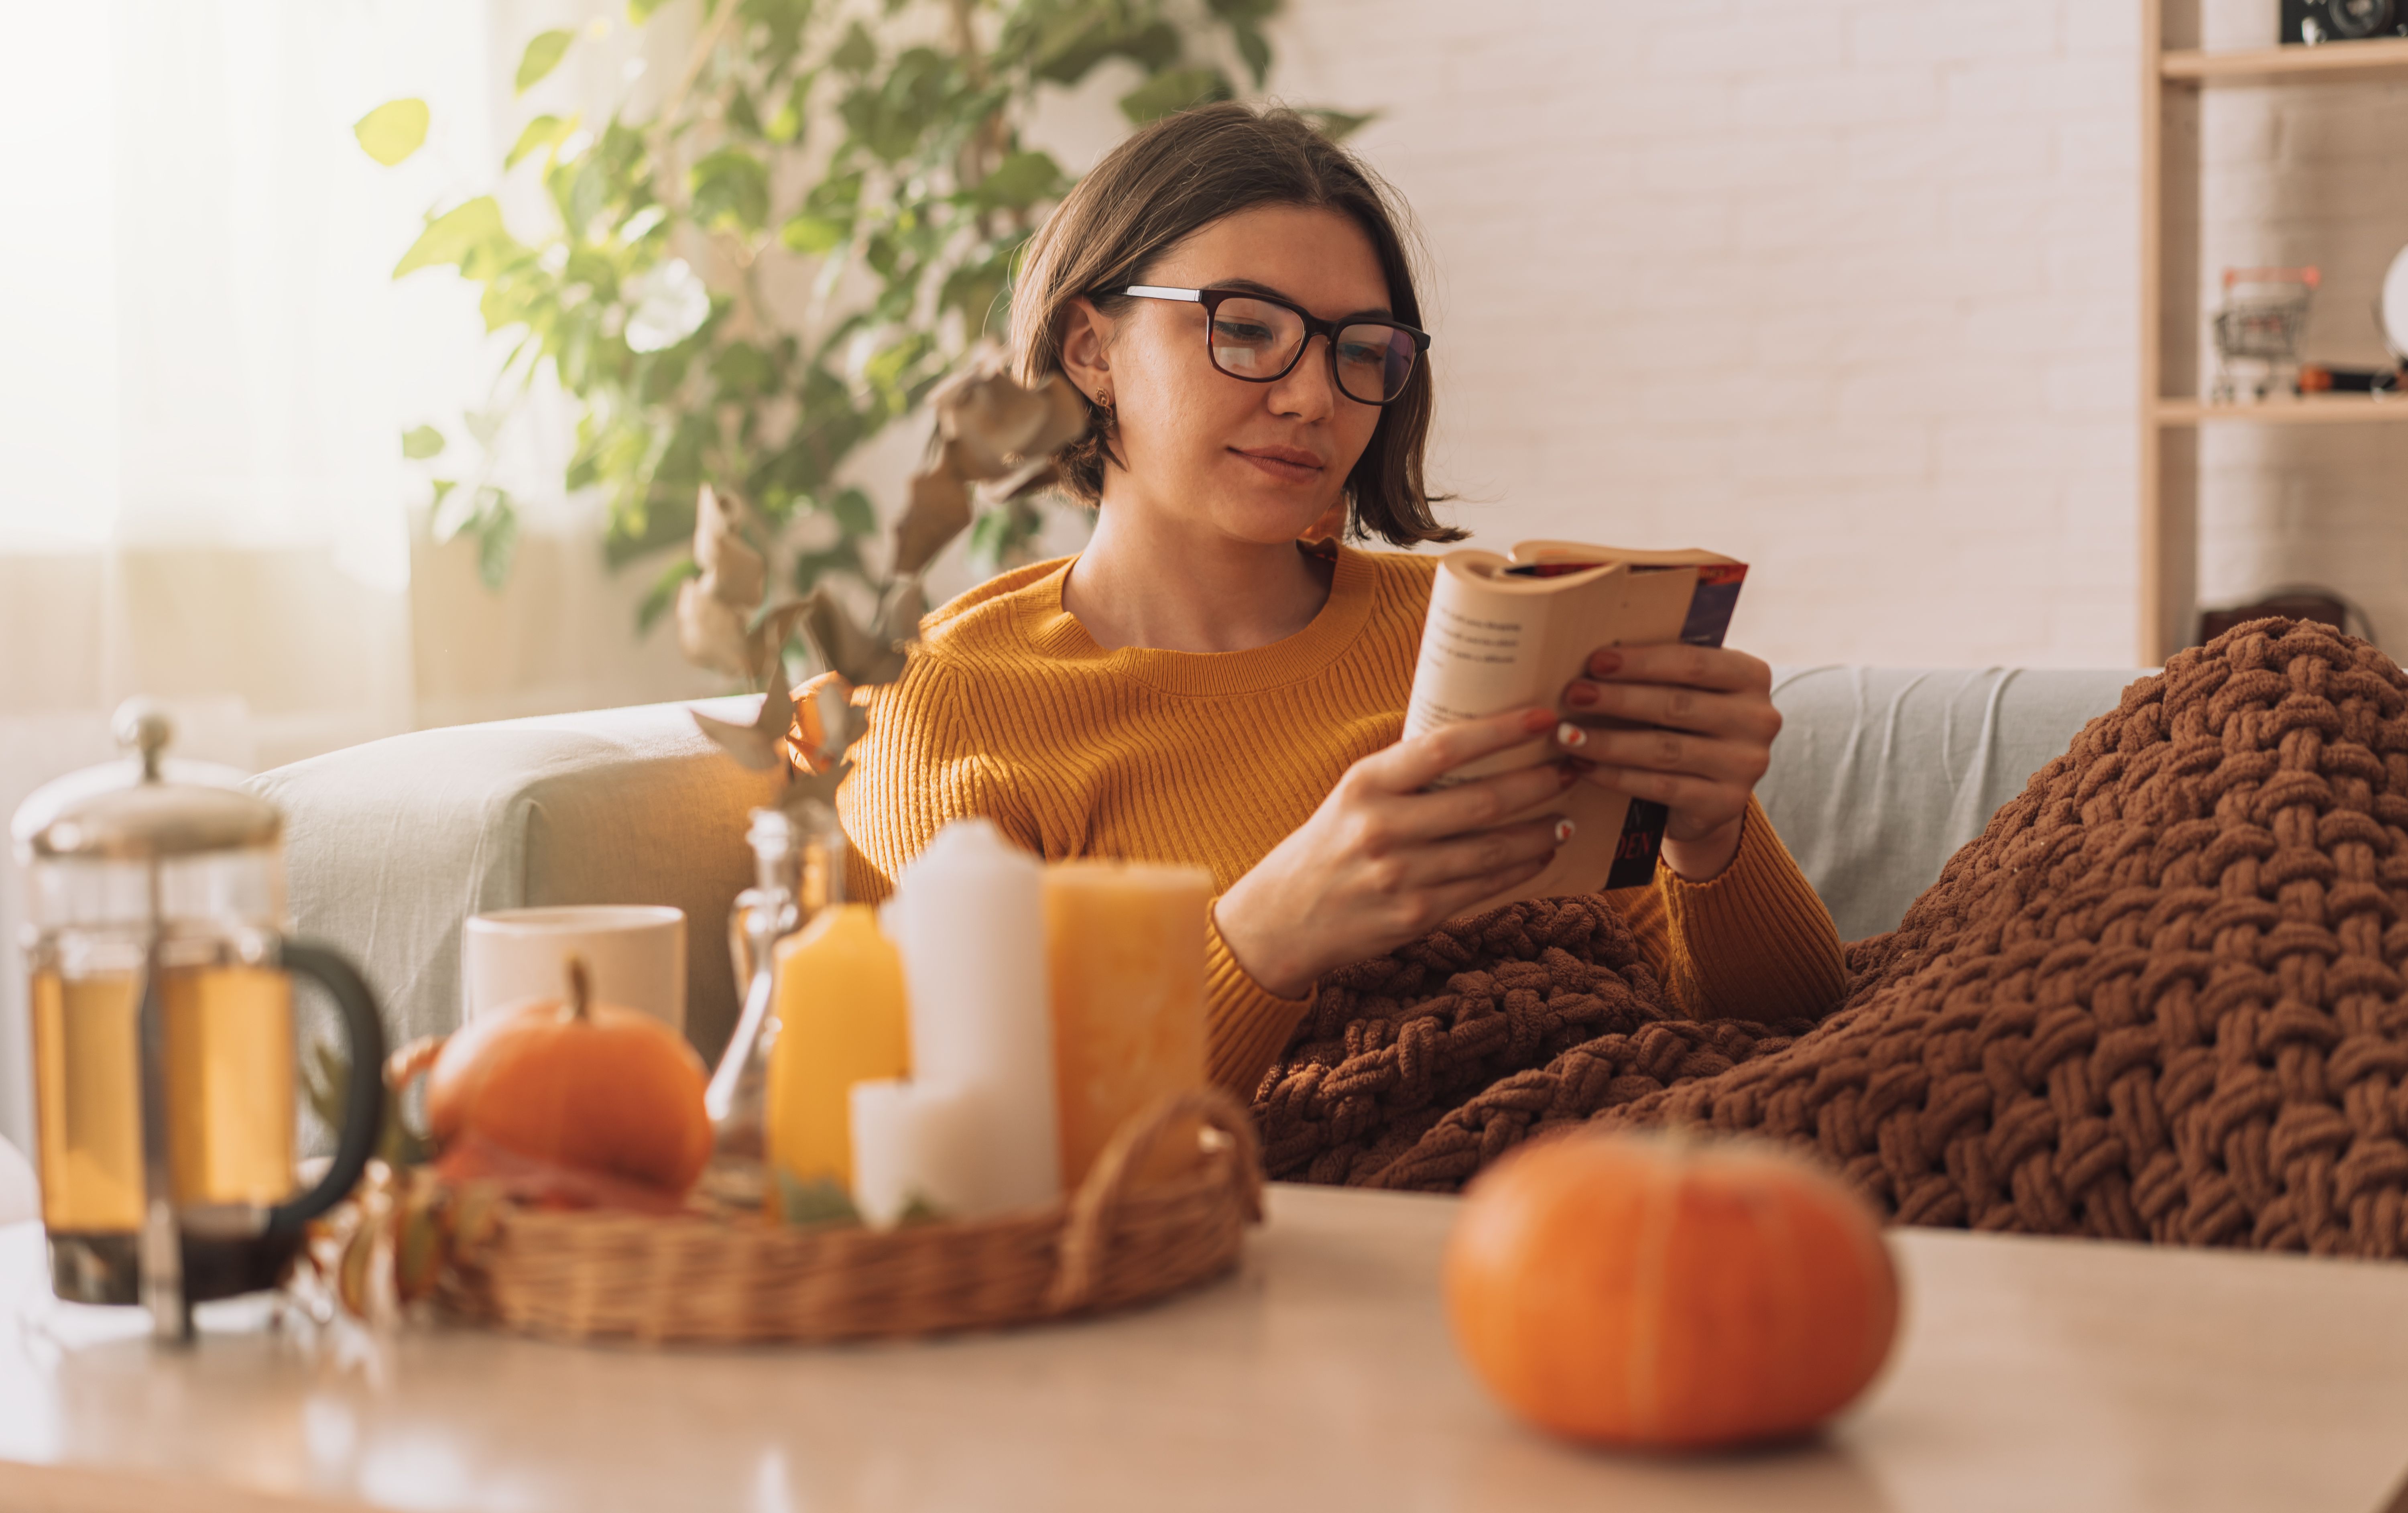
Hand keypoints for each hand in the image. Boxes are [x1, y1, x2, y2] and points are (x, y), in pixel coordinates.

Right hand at [1215, 707, 1578, 998]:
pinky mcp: (1415, 917)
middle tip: (1573, 765)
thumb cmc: (1329, 845)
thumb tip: (1483, 740)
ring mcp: (1401, 877)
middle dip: (1539, 781)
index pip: (1445, 747)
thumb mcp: (1355, 796)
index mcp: (1366, 784)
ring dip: (1539, 831)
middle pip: (1482, 800)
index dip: (1501, 730)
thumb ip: (1408, 775)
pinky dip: (1521, 870)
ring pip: (1492, 850)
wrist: (1283, 920)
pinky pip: (1484, 889)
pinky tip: (1540, 854)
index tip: (1545, 715)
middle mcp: (1382, 829)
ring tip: (1565, 816)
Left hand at [1553, 644, 1779, 881]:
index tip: (1595, 661)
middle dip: (1618, 700)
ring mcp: (1746, 765)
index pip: (1693, 662)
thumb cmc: (1687, 724)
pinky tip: (1584, 767)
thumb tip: (1593, 659)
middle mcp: (1759, 719)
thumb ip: (1660, 673)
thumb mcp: (1688, 691)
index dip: (1641, 662)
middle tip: (1573, 695)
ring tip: (1567, 735)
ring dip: (1608, 742)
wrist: (1712, 792)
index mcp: (1751, 676)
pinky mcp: (1725, 803)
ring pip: (1664, 750)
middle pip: (1676, 705)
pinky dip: (1617, 776)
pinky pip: (1660, 787)